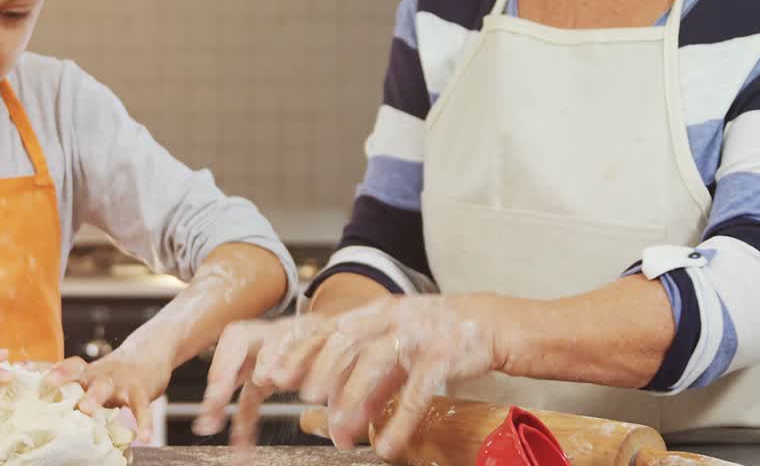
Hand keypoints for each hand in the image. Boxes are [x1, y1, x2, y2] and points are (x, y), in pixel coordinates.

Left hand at [47, 343, 174, 442]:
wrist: (150, 354)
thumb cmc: (113, 374)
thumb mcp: (91, 376)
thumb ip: (72, 388)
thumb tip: (39, 408)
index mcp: (85, 371)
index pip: (59, 366)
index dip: (40, 366)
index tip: (19, 368)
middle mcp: (100, 373)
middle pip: (80, 371)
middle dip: (64, 375)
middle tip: (48, 382)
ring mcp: (121, 381)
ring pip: (107, 387)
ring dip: (96, 396)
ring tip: (86, 409)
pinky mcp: (141, 391)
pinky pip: (142, 408)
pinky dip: (144, 423)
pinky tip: (144, 439)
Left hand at [199, 295, 505, 460]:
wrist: (489, 323)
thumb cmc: (433, 338)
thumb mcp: (395, 357)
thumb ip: (366, 388)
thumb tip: (336, 428)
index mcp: (374, 313)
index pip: (327, 328)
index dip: (297, 349)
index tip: (271, 370)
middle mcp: (391, 318)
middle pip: (347, 338)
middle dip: (319, 367)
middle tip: (299, 396)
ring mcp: (418, 334)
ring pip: (378, 362)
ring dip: (354, 396)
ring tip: (338, 427)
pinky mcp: (444, 355)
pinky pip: (418, 390)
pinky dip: (400, 420)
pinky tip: (385, 446)